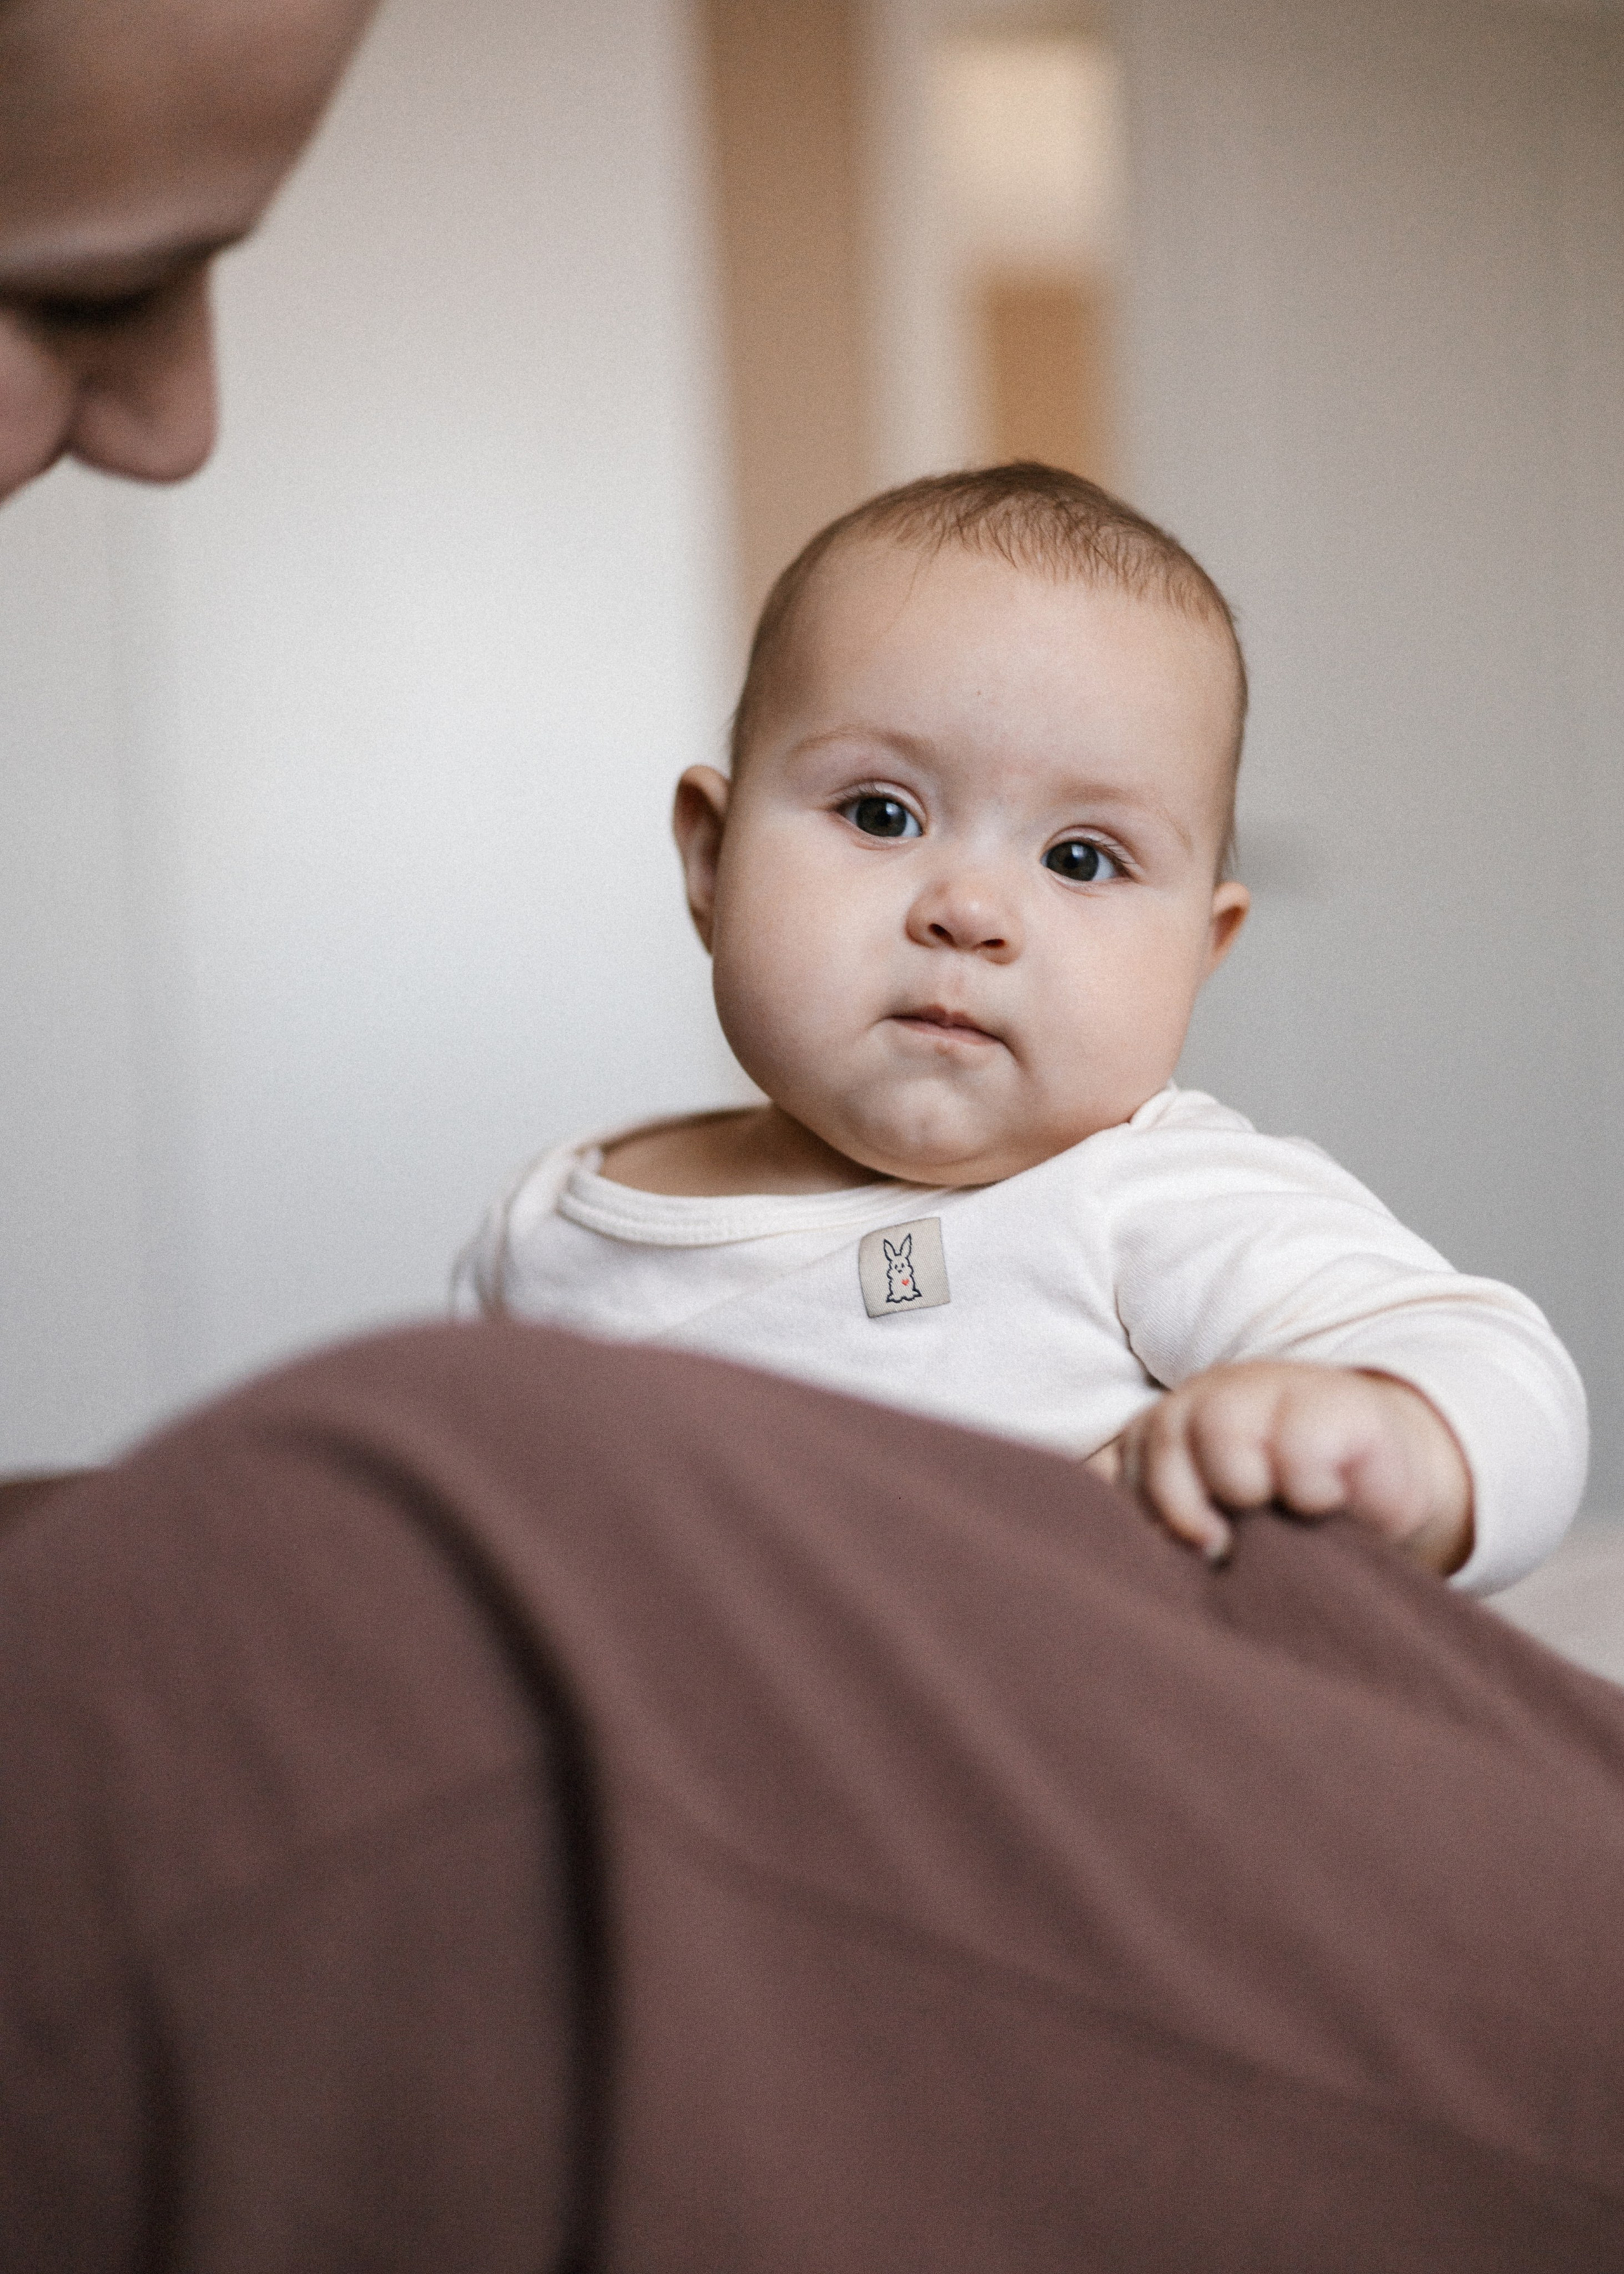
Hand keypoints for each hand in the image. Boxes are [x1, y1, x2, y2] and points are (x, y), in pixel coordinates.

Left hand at [1087, 1362, 1473, 1574]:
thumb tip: (1136, 1563)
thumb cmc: (1287, 1520)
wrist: (1387, 1490)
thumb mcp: (1219, 1528)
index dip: (1145, 1516)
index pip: (1122, 1462)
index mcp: (1171, 1429)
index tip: (1180, 1553)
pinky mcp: (1335, 1404)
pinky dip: (1308, 1489)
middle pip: (1163, 1436)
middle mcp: (1211, 1397)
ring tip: (1277, 1514)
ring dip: (1244, 1488)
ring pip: (1221, 1427)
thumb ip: (1169, 1531)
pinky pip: (1300, 1445)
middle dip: (1186, 1506)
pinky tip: (1325, 1501)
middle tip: (1222, 1547)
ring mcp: (1273, 1389)